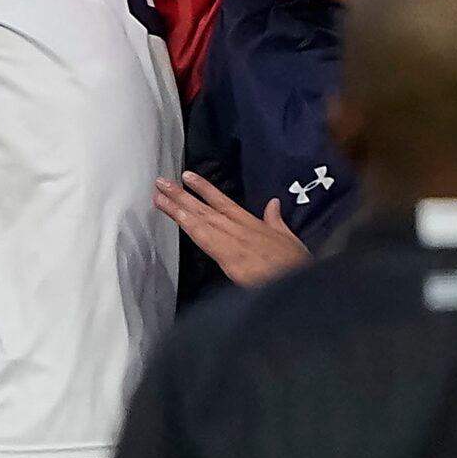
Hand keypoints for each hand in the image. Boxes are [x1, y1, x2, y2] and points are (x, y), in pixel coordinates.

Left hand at [154, 173, 310, 286]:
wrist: (298, 281)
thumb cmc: (294, 263)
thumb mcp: (288, 236)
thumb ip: (275, 219)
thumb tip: (273, 204)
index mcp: (250, 223)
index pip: (222, 201)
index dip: (204, 188)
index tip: (187, 176)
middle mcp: (237, 227)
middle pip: (204, 207)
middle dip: (182, 194)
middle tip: (161, 182)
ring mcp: (230, 239)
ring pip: (199, 218)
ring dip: (177, 206)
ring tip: (159, 195)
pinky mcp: (226, 254)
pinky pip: (203, 237)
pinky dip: (188, 225)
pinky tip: (175, 216)